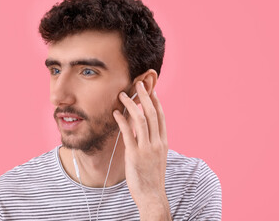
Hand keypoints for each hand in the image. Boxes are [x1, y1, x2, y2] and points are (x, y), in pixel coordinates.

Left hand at [113, 81, 170, 219]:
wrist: (151, 195)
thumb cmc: (152, 176)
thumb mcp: (157, 157)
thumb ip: (153, 142)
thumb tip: (146, 130)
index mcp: (163, 142)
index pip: (161, 116)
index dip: (156, 101)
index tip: (151, 90)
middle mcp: (157, 142)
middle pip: (152, 113)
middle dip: (145, 96)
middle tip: (138, 84)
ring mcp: (147, 148)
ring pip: (141, 120)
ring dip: (131, 105)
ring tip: (123, 95)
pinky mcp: (134, 155)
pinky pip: (128, 133)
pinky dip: (122, 121)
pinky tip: (115, 113)